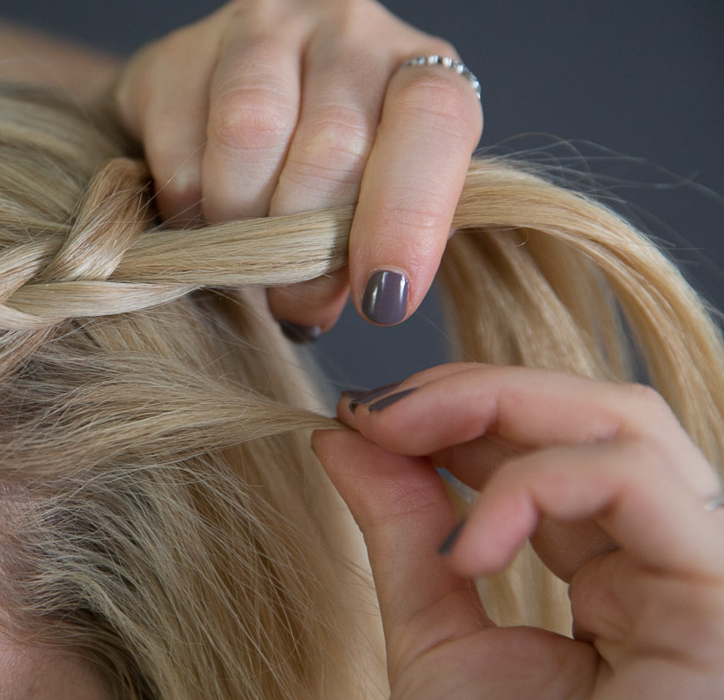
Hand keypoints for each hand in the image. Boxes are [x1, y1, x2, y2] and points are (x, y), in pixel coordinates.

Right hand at [112, 0, 482, 331]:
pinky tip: (199, 217)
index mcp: (419, 66)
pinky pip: (180, 147)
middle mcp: (348, 25)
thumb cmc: (320, 183)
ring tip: (244, 257)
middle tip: (296, 302)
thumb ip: (382, 245)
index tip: (383, 300)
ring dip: (242, 223)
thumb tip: (372, 297)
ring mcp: (259, 25)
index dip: (408, 214)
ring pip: (249, 134)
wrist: (221, 128)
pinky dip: (187, 207)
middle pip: (332, 142)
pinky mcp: (177, 50)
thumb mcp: (374, 211)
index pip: (434, 118)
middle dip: (309, 247)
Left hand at [314, 364, 723, 698]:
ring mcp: (705, 579)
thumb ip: (401, 534)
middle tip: (380, 409)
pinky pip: (634, 483)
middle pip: (598, 413)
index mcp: (616, 577)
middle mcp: (671, 567)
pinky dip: (533, 487)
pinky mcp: (721, 599)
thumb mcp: (436, 640)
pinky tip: (469, 550)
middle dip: (477, 389)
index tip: (367, 416)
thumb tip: (344, 439)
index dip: (462, 409)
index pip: (555, 447)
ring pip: (627, 424)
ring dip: (498, 407)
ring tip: (403, 438)